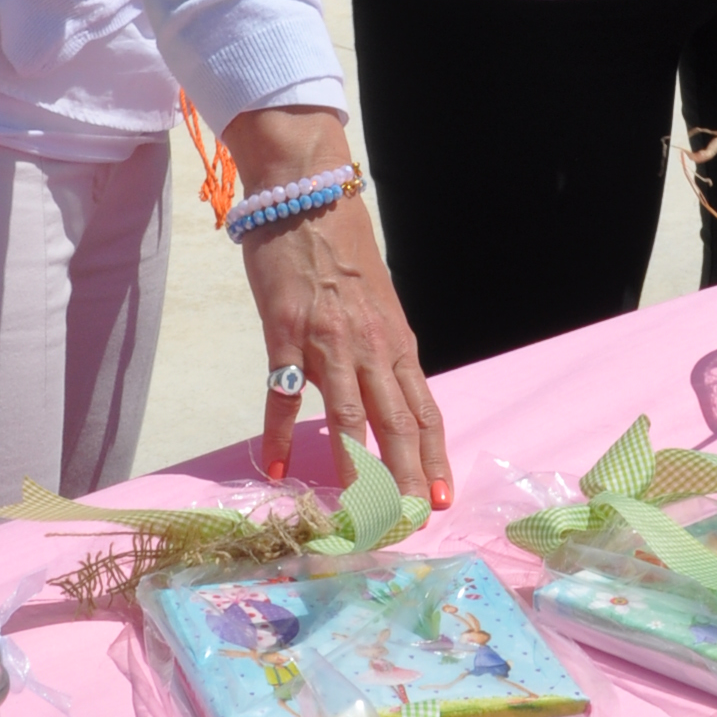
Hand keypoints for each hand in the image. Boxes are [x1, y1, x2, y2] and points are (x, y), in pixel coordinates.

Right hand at [223, 108, 452, 508]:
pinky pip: (283, 394)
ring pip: (351, 418)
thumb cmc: (342, 248)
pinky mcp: (287, 333)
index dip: (434, 457)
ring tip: (360, 514)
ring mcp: (330, 342)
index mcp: (397, 341)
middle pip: (397, 424)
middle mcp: (373, 347)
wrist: (308, 193)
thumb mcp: (376, 302)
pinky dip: (279, 433)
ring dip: (357, 470)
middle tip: (410, 523)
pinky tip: (275, 466)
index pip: (424, 411)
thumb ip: (380, 347)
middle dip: (408, 478)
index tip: (441, 499)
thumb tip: (385, 393)